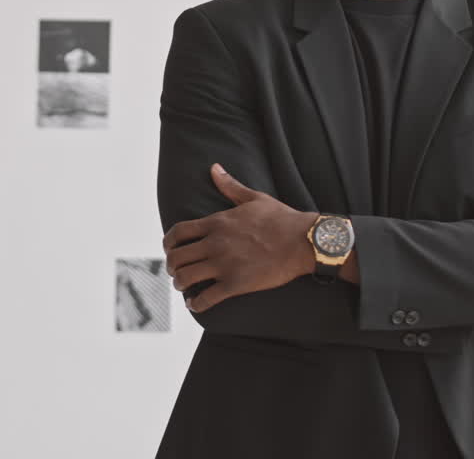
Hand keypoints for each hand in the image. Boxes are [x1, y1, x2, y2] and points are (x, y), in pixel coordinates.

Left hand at [163, 163, 315, 312]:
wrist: (304, 241)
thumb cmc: (282, 218)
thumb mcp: (254, 198)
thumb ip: (230, 186)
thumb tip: (214, 168)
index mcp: (217, 223)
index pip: (178, 232)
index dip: (168, 243)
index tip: (169, 249)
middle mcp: (215, 243)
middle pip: (176, 257)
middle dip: (171, 265)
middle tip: (175, 271)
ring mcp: (224, 264)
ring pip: (186, 277)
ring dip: (180, 284)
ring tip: (184, 287)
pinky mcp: (236, 284)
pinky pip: (207, 298)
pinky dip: (197, 303)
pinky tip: (196, 304)